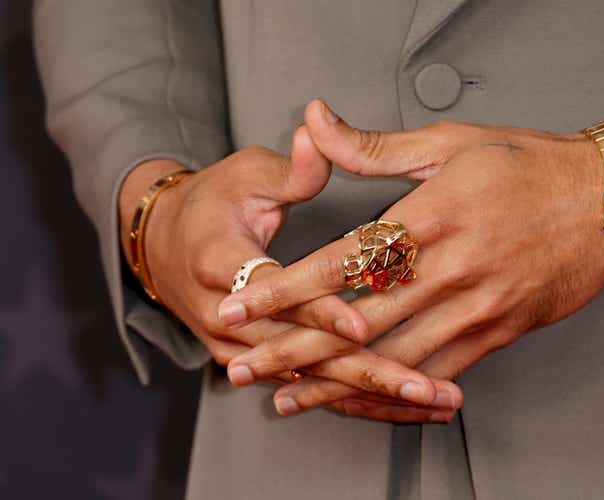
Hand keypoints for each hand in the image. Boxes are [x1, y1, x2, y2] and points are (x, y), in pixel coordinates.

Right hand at [118, 127, 455, 407]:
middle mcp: (227, 317)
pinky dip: (354, 398)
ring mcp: (239, 347)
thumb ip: (290, 167)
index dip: (321, 309)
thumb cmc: (210, 204)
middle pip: (302, 352)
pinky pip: (308, 386)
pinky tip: (401, 408)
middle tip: (425, 387)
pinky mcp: (255, 360)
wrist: (162, 243)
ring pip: (311, 379)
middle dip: (367, 372)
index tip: (362, 325)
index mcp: (222, 263)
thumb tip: (318, 132)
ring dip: (372, 394)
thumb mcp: (244, 175)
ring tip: (430, 402)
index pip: (277, 292)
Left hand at [220, 100, 603, 419]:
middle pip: (357, 320)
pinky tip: (361, 402)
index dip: (285, 289)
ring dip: (333, 382)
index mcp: (431, 216)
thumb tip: (315, 122)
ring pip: (392, 358)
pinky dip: (394, 393)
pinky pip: (438, 372)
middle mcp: (450, 268)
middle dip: (292, 349)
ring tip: (286, 399)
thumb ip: (372, 146)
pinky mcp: (499, 331)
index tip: (241, 304)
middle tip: (243, 367)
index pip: (341, 261)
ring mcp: (476, 305)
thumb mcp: (450, 144)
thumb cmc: (529, 166)